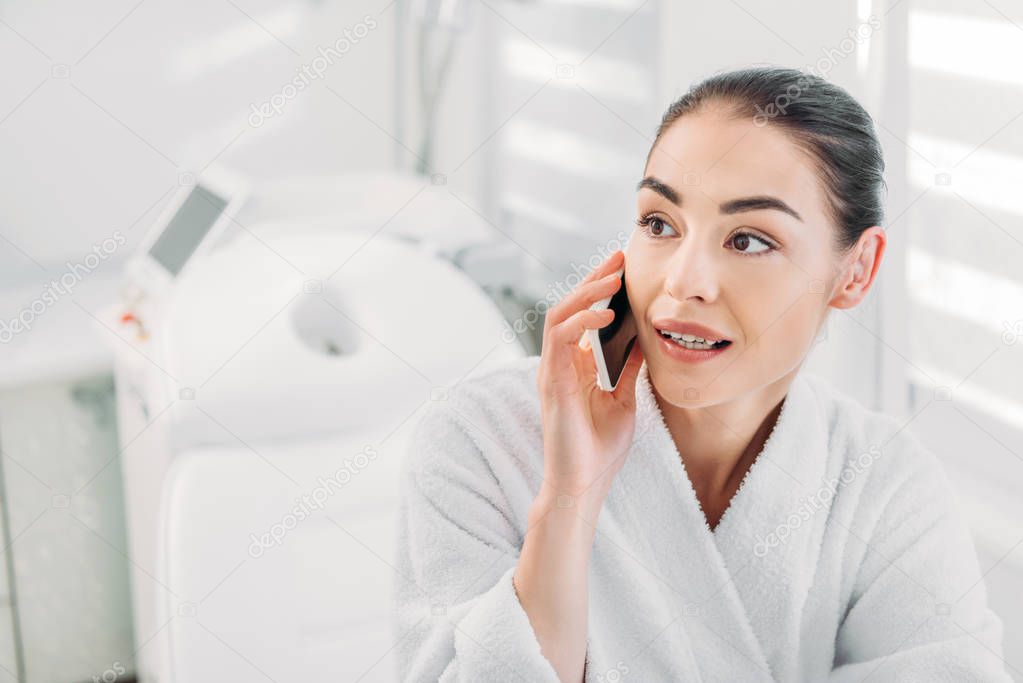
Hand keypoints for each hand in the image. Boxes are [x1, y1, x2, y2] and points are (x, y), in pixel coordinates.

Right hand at [535, 250, 644, 500]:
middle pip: (569, 307)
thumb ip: (627, 368)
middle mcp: (560, 363)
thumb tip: (643, 339)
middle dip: (593, 279)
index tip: (624, 269)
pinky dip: (581, 322)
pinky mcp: (551, 381)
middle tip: (619, 257)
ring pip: (559, 315)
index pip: (583, 316)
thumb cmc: (599, 449)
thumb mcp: (624, 399)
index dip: (601, 290)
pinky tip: (605, 314)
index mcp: (575, 366)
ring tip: (612, 276)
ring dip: (585, 292)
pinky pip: (560, 339)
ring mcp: (552, 371)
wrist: (583, 484)